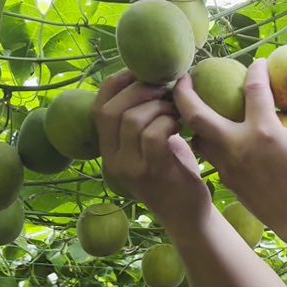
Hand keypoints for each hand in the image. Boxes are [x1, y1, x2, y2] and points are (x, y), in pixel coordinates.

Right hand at [93, 70, 210, 222]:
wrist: (188, 215)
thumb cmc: (174, 173)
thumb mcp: (151, 145)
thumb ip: (143, 120)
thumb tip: (151, 80)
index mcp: (108, 150)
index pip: (98, 107)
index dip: (115, 84)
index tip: (137, 71)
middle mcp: (113, 159)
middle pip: (112, 110)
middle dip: (141, 91)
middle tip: (165, 90)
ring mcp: (130, 167)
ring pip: (134, 119)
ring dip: (160, 107)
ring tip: (176, 110)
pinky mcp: (152, 172)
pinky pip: (154, 134)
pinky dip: (169, 122)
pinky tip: (181, 125)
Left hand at [173, 59, 286, 244]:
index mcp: (265, 131)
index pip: (253, 89)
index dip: (256, 71)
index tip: (258, 63)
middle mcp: (239, 146)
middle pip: (196, 114)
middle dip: (184, 92)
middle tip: (185, 77)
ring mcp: (230, 166)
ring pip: (197, 139)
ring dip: (193, 123)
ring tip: (194, 109)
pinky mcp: (228, 181)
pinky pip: (210, 158)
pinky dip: (209, 144)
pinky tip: (214, 137)